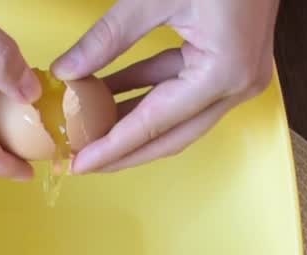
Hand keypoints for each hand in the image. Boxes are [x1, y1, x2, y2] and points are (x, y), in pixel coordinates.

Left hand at [52, 0, 279, 173]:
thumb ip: (107, 38)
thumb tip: (67, 70)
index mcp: (224, 72)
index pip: (155, 123)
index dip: (112, 146)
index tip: (79, 162)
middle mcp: (238, 84)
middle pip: (171, 136)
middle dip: (123, 150)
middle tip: (81, 160)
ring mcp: (239, 76)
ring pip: (178, 118)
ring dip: (133, 122)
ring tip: (91, 130)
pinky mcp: (231, 63)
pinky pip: (184, 91)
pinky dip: (148, 93)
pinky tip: (112, 96)